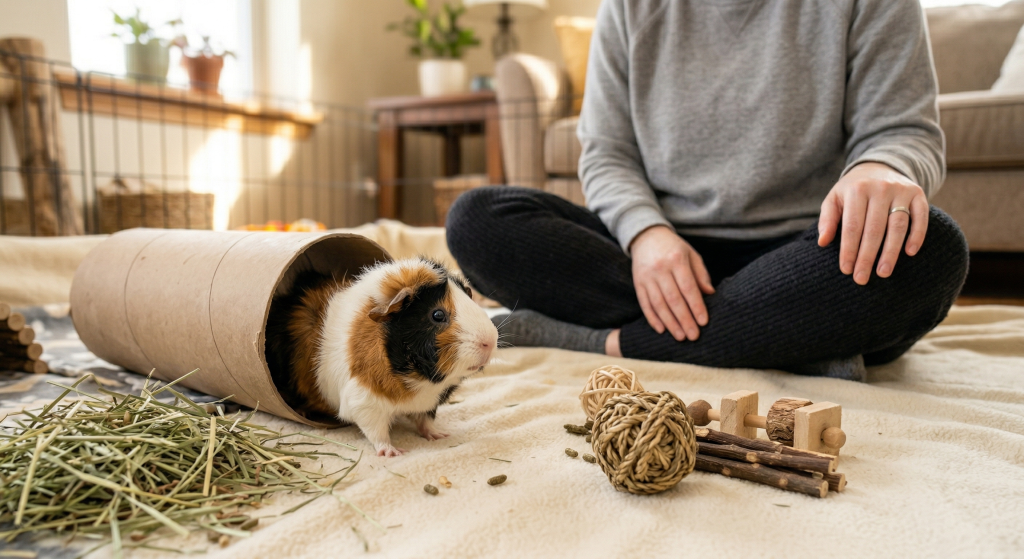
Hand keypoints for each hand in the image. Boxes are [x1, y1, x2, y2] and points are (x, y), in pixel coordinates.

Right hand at [629, 225, 714, 340]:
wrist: (646, 237)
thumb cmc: (674, 248)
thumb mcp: (691, 255)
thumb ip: (701, 274)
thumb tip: (710, 294)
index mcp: (676, 260)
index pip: (688, 287)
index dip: (696, 306)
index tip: (703, 322)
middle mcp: (660, 269)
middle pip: (673, 299)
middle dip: (684, 319)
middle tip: (693, 335)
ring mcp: (646, 277)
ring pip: (658, 304)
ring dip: (670, 323)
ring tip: (680, 336)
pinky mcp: (637, 283)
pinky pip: (644, 304)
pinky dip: (652, 318)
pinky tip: (661, 330)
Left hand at [818, 162, 928, 284]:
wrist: (878, 166)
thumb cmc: (852, 190)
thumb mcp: (835, 198)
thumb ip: (827, 219)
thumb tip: (822, 242)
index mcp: (857, 190)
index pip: (852, 225)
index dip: (849, 249)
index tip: (846, 270)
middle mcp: (880, 188)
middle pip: (874, 229)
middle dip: (867, 256)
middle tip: (861, 279)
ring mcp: (901, 191)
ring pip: (897, 225)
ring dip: (891, 251)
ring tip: (883, 272)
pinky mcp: (918, 193)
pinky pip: (920, 216)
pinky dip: (917, 235)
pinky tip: (910, 253)